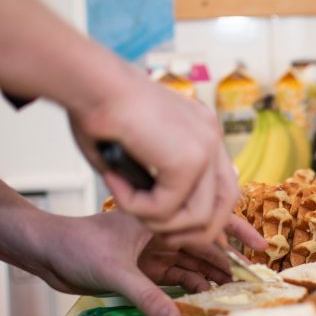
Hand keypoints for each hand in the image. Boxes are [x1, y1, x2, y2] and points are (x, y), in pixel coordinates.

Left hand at [37, 212, 265, 315]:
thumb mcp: (114, 271)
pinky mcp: (142, 267)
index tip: (261, 248)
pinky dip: (188, 285)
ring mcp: (152, 250)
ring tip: (229, 292)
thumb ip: (146, 296)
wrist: (45, 252)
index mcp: (160, 218)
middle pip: (204, 245)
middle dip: (227, 261)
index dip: (237, 233)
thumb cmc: (75, 245)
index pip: (208, 222)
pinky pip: (173, 276)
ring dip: (209, 275)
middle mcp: (161, 231)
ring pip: (191, 262)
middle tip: (249, 281)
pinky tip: (202, 296)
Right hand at [70, 69, 239, 242]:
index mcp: (203, 132)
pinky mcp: (188, 159)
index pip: (224, 187)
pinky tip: (116, 182)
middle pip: (227, 204)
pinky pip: (166, 209)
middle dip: (194, 232)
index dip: (205, 216)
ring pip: (199, 217)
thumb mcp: (138, 152)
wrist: (89, 81)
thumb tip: (162, 220)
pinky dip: (135, 206)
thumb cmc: (97, 108)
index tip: (175, 229)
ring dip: (158, 222)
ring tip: (127, 202)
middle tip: (159, 234)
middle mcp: (211, 138)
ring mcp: (205, 148)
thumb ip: (157, 182)